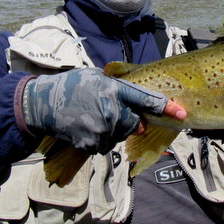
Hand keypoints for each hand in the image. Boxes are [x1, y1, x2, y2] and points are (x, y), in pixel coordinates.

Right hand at [22, 68, 184, 153]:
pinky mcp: (92, 144)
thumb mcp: (97, 78)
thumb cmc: (72, 87)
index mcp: (114, 90)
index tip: (182, 113)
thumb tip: (139, 113)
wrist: (41, 104)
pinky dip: (100, 139)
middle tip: (109, 111)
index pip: (146, 100)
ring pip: (120, 135)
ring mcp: (101, 129)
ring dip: (113, 130)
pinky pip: (106, 145)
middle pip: (134, 124)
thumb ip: (121, 92)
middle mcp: (111, 110)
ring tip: (93, 118)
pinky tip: (86, 127)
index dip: (166, 107)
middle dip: (128, 121)